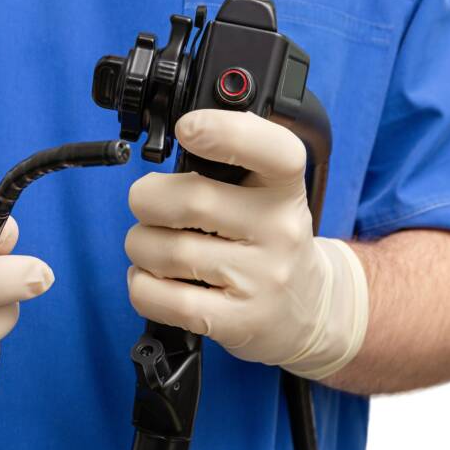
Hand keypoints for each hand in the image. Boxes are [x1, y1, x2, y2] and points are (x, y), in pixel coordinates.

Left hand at [125, 109, 367, 379]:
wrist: (310, 310)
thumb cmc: (272, 242)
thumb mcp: (271, 196)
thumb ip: (232, 165)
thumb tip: (177, 139)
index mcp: (286, 190)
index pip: (273, 151)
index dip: (225, 131)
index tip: (188, 128)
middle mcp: (280, 231)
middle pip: (191, 201)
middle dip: (147, 199)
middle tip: (148, 203)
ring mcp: (261, 279)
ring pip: (166, 251)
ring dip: (140, 245)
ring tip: (152, 247)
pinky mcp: (237, 321)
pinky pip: (162, 297)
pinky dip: (140, 285)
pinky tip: (152, 279)